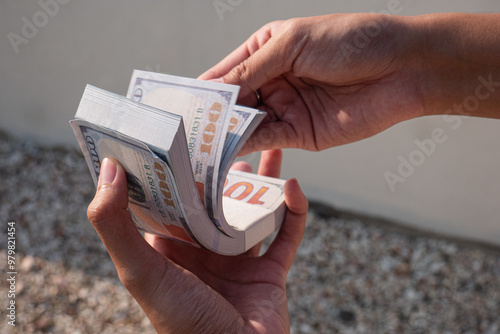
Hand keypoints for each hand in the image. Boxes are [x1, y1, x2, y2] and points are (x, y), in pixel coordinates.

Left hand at [87, 150, 307, 332]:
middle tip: (227, 136)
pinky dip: (294, 211)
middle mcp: (203, 252)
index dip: (172, 168)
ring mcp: (238, 261)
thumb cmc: (183, 321)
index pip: (169, 199)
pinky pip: (286, 234)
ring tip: (266, 149)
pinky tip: (292, 186)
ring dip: (261, 182)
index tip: (177, 134)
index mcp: (170, 249)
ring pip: (252, 211)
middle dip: (222, 169)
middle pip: (214, 200)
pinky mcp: (270, 272)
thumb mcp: (142, 271)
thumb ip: (115, 225)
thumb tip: (107, 169)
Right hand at [199, 13, 499, 154]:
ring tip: (196, 145)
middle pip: (230, 102)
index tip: (174, 104)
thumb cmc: (351, 42)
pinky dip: (245, 146)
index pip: (224, 73)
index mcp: (266, 51)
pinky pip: (265, 140)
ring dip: (223, 134)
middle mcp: (271, 80)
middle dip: (208, 116)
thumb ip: (251, 70)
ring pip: (244, 124)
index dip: (200, 89)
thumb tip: (212, 90)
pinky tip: (226, 151)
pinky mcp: (299, 133)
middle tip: (180, 132)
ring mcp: (284, 108)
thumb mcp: (293, 44)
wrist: (402, 69)